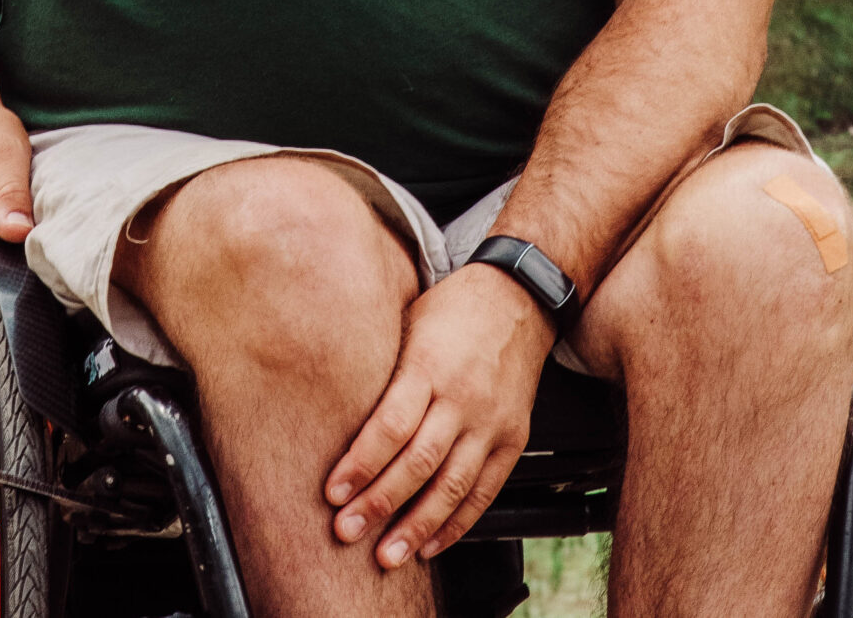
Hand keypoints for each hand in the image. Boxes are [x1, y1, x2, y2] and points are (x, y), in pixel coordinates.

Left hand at [325, 263, 551, 569]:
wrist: (519, 298)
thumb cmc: (451, 309)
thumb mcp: (408, 324)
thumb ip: (381, 372)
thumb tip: (334, 414)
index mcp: (429, 365)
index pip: (391, 425)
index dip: (361, 463)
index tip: (333, 492)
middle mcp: (463, 398)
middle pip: (418, 461)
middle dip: (380, 502)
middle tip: (348, 531)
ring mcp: (492, 421)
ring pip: (453, 485)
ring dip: (417, 525)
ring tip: (388, 554)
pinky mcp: (513, 438)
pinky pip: (485, 491)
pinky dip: (458, 523)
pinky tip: (431, 543)